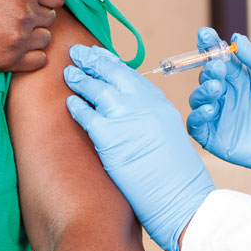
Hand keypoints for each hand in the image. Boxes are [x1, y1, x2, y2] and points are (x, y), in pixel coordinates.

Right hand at [0, 0, 64, 71]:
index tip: (37, 1)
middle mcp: (24, 12)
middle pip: (51, 17)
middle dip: (37, 16)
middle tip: (14, 16)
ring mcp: (18, 38)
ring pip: (45, 39)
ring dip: (33, 36)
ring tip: (11, 33)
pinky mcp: (9, 61)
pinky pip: (38, 60)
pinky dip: (31, 56)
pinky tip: (14, 48)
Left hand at [64, 45, 214, 250]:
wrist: (181, 198)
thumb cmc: (176, 175)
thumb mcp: (167, 134)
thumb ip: (148, 117)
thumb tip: (127, 112)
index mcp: (159, 102)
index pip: (130, 74)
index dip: (111, 62)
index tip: (98, 54)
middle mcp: (143, 103)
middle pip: (113, 73)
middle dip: (93, 60)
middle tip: (77, 52)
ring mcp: (126, 117)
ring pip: (96, 89)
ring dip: (80, 79)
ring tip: (69, 72)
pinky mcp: (109, 136)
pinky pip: (86, 115)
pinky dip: (77, 107)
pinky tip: (70, 102)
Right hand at [186, 28, 250, 179]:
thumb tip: (237, 38)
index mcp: (239, 76)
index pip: (218, 57)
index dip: (209, 44)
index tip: (205, 34)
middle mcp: (227, 94)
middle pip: (206, 76)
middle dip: (208, 69)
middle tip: (218, 67)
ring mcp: (221, 115)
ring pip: (198, 98)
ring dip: (202, 90)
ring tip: (216, 87)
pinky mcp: (217, 137)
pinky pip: (196, 125)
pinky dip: (197, 116)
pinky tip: (211, 108)